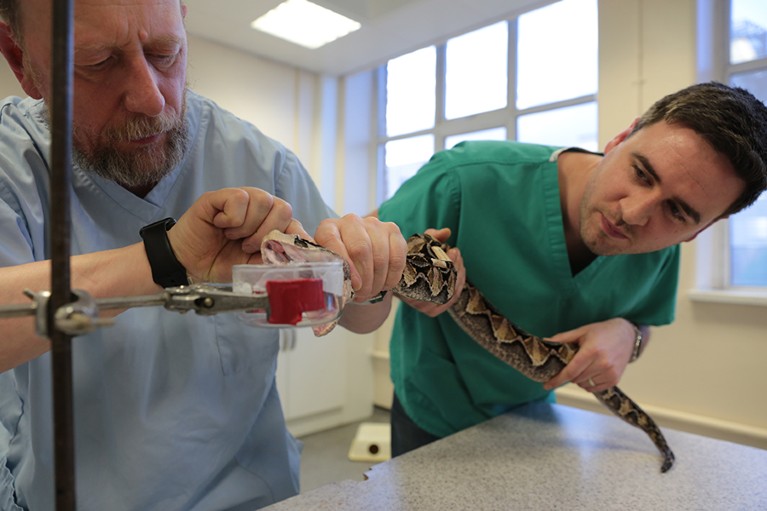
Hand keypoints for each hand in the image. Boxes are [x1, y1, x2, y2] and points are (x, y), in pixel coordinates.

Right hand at [168, 187, 307, 281]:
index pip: (294, 223)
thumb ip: (276, 257)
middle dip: (266, 233)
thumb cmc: (222, 261)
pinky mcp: (220, 196)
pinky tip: (221, 225)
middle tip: (247, 246)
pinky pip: (240, 198)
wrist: (189, 264)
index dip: (295, 237)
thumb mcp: (253, 265)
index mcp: (270, 224)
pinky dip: (232, 218)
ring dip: (248, 226)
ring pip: (263, 200)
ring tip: (233, 237)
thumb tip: (300, 255)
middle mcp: (259, 208)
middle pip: (283, 208)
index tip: (288, 253)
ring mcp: (241, 199)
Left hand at [313, 214, 406, 301]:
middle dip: (364, 278)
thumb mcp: (329, 269)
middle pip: (360, 249)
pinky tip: (385, 285)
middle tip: (363, 294)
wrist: (359, 258)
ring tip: (372, 292)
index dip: (345, 266)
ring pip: (380, 256)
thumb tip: (338, 288)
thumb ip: (328, 273)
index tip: (354, 285)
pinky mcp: (393, 230)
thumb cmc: (341, 266)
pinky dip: (392, 277)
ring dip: (378, 281)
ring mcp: (374, 224)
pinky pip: (397, 257)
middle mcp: (351, 221)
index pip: (332, 242)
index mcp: (328, 228)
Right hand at [398, 227, 465, 316]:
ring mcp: (423, 307)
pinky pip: (451, 300)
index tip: (452, 249)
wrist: (396, 280)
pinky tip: (459, 272)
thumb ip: (431, 237)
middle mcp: (414, 299)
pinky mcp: (431, 312)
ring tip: (458, 259)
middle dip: (456, 266)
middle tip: (456, 253)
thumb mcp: (416, 245)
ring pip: (451, 292)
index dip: (449, 262)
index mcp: (407, 283)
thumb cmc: (407, 260)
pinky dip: (459, 285)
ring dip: (460, 274)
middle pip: (446, 284)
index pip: (435, 273)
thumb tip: (447, 232)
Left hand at [542, 318, 636, 391]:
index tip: (546, 385)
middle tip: (571, 364)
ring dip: (579, 379)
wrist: (627, 335)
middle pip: (576, 378)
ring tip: (584, 365)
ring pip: (584, 384)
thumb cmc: (602, 332)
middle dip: (569, 374)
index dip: (557, 379)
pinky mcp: (615, 380)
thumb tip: (545, 341)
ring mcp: (610, 373)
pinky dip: (588, 383)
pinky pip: (594, 388)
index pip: (571, 371)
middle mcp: (602, 363)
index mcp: (592, 351)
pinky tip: (591, 371)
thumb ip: (562, 338)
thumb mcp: (581, 332)